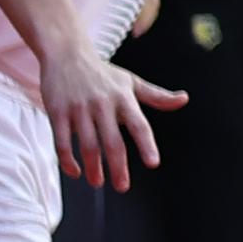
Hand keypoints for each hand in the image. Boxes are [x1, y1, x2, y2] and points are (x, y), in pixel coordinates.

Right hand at [39, 42, 178, 189]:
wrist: (67, 54)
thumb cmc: (103, 73)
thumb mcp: (131, 81)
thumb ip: (156, 96)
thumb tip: (184, 99)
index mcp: (124, 98)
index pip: (139, 125)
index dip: (146, 144)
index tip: (152, 163)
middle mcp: (102, 104)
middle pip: (112, 141)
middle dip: (118, 167)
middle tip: (123, 186)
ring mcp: (79, 108)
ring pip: (87, 144)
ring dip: (93, 167)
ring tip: (98, 182)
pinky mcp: (57, 112)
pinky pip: (61, 141)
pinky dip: (67, 159)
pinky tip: (74, 172)